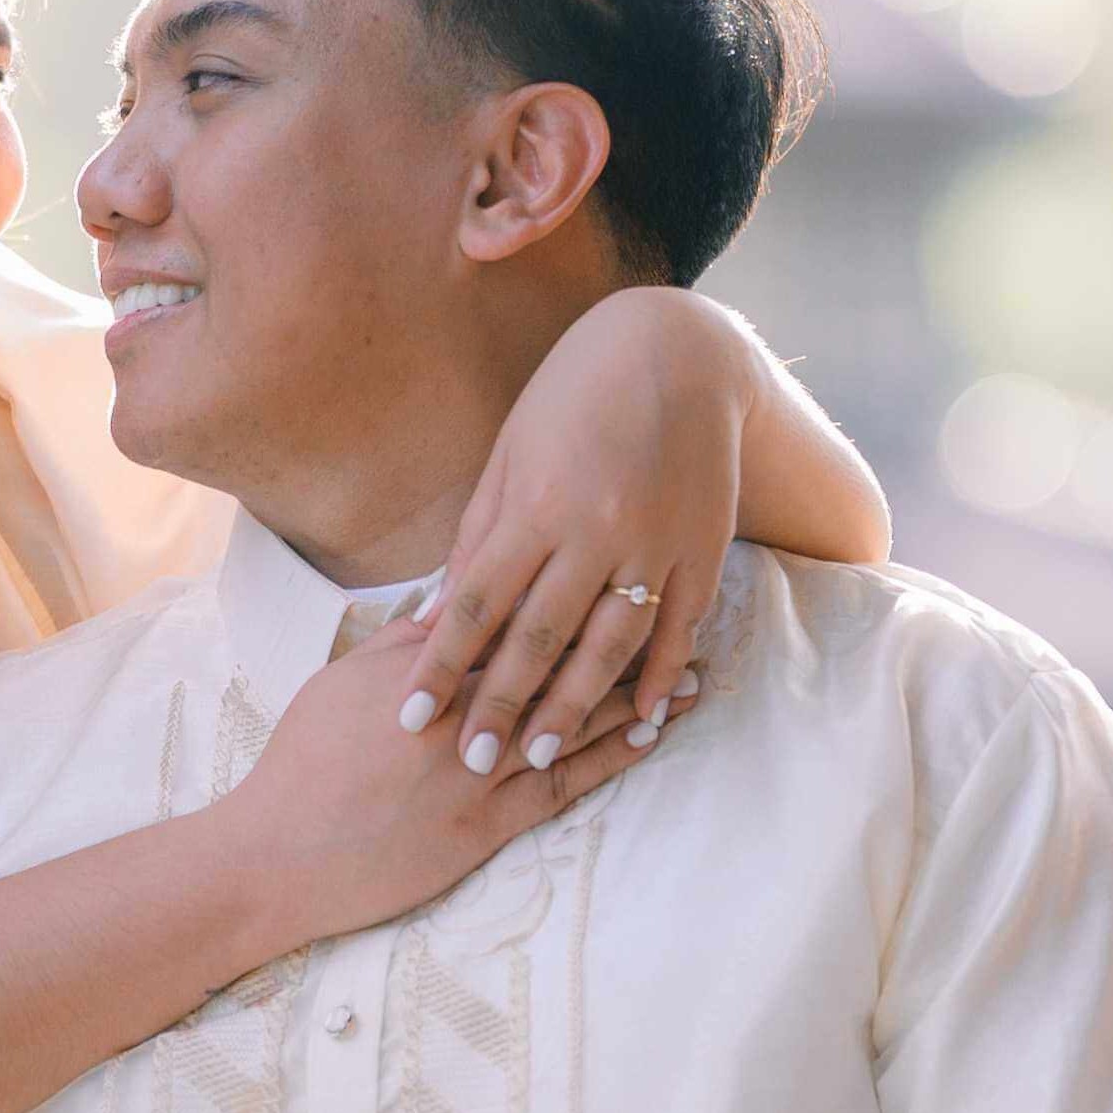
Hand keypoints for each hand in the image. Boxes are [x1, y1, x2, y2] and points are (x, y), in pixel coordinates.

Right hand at [223, 614, 692, 956]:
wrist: (277, 855)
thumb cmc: (300, 765)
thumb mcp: (342, 683)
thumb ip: (402, 643)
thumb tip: (453, 599)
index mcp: (424, 670)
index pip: (510, 618)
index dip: (568, 592)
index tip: (616, 564)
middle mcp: (460, 713)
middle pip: (556, 663)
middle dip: (621, 635)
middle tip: (680, 610)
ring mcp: (476, 772)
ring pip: (572, 720)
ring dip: (635, 694)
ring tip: (690, 676)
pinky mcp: (484, 827)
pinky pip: (562, 785)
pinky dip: (609, 758)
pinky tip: (648, 736)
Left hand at [405, 289, 759, 772]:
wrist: (678, 349)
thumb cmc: (573, 395)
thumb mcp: (510, 453)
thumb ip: (480, 535)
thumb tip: (443, 612)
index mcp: (535, 505)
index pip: (475, 605)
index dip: (440, 666)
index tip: (410, 717)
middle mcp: (595, 530)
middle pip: (538, 638)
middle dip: (499, 705)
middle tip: (467, 763)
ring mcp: (655, 543)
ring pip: (610, 645)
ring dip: (575, 707)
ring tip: (540, 755)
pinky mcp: (703, 548)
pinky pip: (681, 627)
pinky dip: (662, 676)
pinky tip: (642, 718)